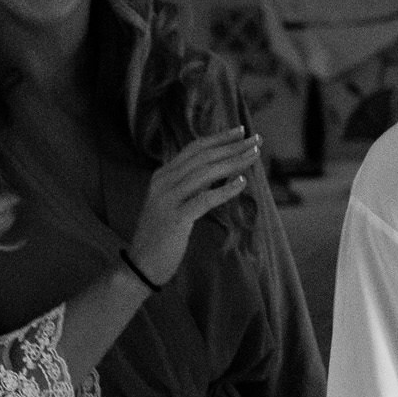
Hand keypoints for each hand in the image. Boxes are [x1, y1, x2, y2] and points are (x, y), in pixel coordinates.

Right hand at [126, 126, 261, 285]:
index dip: (218, 138)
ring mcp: (167, 199)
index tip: (241, 131)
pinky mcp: (175, 218)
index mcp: (162, 176)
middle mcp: (163, 182)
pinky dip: (225, 189)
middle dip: (232, 145)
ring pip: (205, 173)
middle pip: (203, 156)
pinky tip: (242, 182)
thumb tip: (221, 172)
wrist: (140, 265)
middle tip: (257, 138)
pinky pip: (204, 199)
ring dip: (233, 162)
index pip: (194, 148)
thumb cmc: (162, 236)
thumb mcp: (174, 203)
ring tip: (254, 155)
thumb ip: (191, 186)